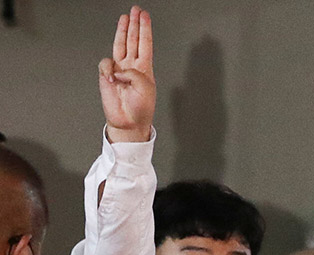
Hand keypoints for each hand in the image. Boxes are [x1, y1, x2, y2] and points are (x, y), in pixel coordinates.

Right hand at [99, 6, 154, 142]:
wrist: (128, 122)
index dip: (145, 29)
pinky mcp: (107, 75)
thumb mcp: (145, 89)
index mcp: (145, 68)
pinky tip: (112, 77)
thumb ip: (135, 74)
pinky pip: (106, 64)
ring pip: (120, 44)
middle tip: (136, 10)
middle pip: (133, 39)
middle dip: (134, 24)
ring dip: (123, 31)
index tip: (145, 15)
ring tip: (125, 18)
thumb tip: (120, 69)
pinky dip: (108, 69)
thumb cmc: (140, 109)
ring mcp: (119, 69)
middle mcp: (132, 66)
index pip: (145, 44)